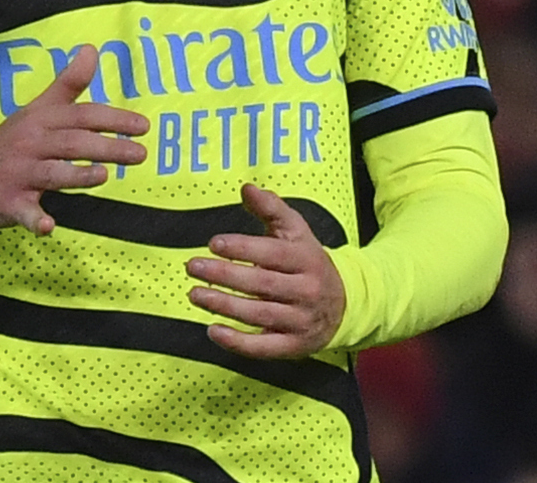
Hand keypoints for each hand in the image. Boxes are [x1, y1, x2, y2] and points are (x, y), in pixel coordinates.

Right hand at [0, 46, 148, 234]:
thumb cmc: (13, 140)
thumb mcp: (38, 108)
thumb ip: (68, 82)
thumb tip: (92, 49)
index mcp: (41, 120)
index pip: (81, 115)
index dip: (112, 118)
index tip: (142, 126)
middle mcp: (31, 144)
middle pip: (72, 143)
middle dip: (107, 147)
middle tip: (140, 154)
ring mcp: (19, 174)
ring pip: (52, 174)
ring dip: (77, 176)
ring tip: (104, 175)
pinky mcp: (10, 202)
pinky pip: (25, 212)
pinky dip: (36, 220)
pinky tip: (48, 226)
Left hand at [185, 182, 346, 358]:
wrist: (344, 304)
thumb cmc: (308, 262)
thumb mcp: (296, 232)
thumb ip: (271, 208)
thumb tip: (247, 188)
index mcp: (307, 259)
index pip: (273, 254)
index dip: (242, 248)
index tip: (214, 244)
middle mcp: (306, 291)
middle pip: (262, 284)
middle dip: (224, 276)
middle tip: (193, 267)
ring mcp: (300, 321)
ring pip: (259, 315)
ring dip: (223, 306)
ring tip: (195, 294)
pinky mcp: (294, 346)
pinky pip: (263, 348)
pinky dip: (237, 342)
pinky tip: (213, 330)